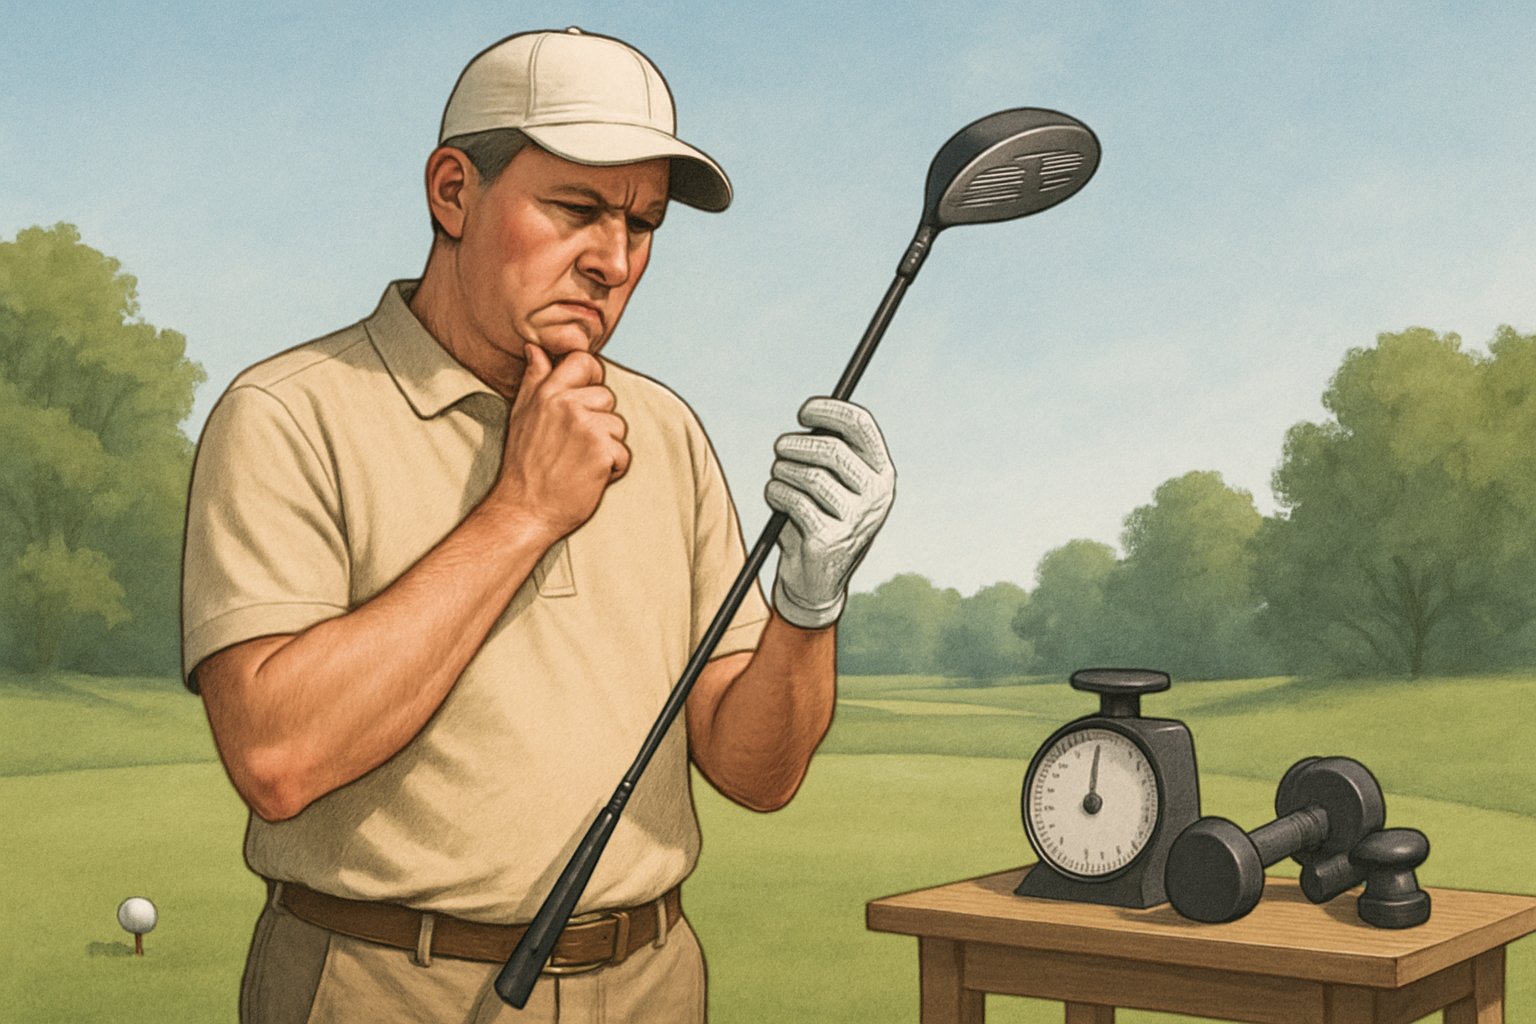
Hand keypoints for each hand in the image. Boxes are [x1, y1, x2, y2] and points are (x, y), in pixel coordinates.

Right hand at [489, 344, 629, 539]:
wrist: (525, 510)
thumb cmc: (523, 465)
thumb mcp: (521, 415)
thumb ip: (534, 380)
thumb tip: (535, 348)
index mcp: (547, 393)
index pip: (583, 361)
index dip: (591, 378)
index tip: (584, 402)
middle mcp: (567, 405)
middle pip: (607, 397)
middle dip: (598, 421)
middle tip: (572, 446)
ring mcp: (587, 427)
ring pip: (618, 426)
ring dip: (606, 447)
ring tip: (579, 462)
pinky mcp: (603, 451)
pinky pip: (623, 453)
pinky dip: (613, 469)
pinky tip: (589, 477)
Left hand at [765, 398, 894, 628]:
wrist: (817, 580)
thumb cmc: (820, 518)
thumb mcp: (832, 483)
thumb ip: (827, 452)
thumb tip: (810, 414)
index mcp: (882, 473)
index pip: (862, 425)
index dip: (830, 410)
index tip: (803, 412)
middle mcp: (877, 496)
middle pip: (832, 450)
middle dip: (796, 445)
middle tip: (779, 448)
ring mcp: (856, 519)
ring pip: (808, 476)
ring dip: (782, 472)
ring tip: (777, 479)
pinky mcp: (830, 539)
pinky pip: (793, 500)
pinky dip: (775, 494)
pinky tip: (776, 501)